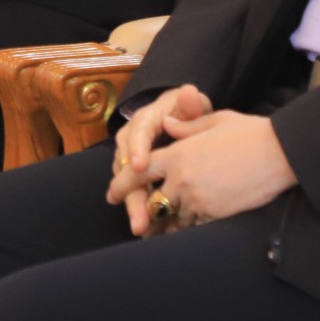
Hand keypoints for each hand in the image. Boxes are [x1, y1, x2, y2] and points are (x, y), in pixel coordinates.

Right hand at [104, 86, 213, 233]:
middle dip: (131, 191)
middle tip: (139, 214)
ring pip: (126, 182)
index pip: (138, 131)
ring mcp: (131, 159)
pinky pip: (135, 191)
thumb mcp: (193, 105)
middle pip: (126, 164)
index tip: (140, 165)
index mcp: (146, 119)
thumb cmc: (190, 112)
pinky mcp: (137, 175)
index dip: (137, 148)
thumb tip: (189, 92)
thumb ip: (191, 105)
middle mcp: (132, 140)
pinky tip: (149, 228)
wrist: (185, 120)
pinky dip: (142, 209)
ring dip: (134, 206)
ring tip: (141, 227)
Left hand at [116, 110, 294, 235]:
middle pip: (151, 201)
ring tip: (157, 234)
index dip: (121, 184)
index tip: (112, 194)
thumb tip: (167, 124)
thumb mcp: (214, 122)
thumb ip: (186, 125)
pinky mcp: (214, 214)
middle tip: (135, 223)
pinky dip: (188, 228)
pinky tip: (185, 232)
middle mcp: (181, 179)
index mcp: (176, 154)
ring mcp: (197, 199)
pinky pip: (194, 226)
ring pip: (172, 218)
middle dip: (141, 212)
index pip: (138, 172)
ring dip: (165, 224)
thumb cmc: (249, 133)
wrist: (279, 153)